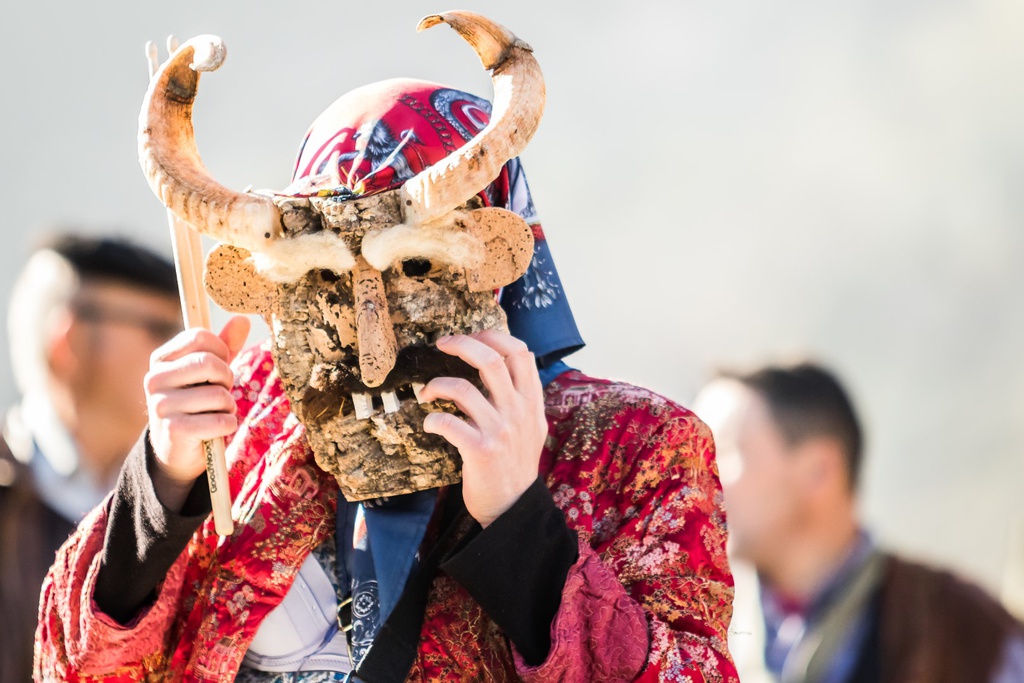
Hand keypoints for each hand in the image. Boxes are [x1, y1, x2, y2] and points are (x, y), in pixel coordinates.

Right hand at [144, 315, 249, 509]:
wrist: (177, 449)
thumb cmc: (197, 403)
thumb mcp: (209, 372)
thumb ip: (225, 345)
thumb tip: (242, 318)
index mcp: (160, 359)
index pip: (200, 337)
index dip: (221, 351)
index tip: (220, 367)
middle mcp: (154, 379)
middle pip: (209, 363)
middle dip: (227, 379)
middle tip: (222, 392)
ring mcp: (161, 405)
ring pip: (218, 394)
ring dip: (228, 406)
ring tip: (217, 413)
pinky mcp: (173, 430)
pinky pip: (219, 421)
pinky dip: (227, 425)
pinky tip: (216, 429)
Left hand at [420, 330, 546, 526]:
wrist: (513, 507)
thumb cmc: (515, 464)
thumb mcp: (531, 426)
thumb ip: (521, 396)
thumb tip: (502, 362)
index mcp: (531, 401)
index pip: (520, 353)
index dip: (494, 337)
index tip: (472, 337)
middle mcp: (518, 412)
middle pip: (491, 360)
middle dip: (462, 344)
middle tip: (442, 344)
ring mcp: (500, 431)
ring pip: (463, 389)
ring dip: (437, 384)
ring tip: (428, 392)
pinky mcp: (480, 451)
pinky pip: (448, 423)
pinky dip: (433, 419)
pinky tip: (431, 424)